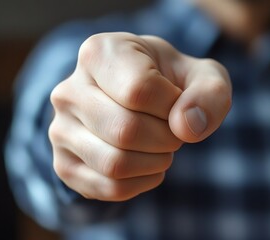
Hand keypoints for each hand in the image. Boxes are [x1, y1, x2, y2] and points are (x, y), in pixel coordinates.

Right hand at [49, 32, 231, 200]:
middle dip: (167, 139)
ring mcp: (60, 130)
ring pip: (115, 164)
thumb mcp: (201, 77)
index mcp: (98, 54)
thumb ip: (209, 93)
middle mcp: (69, 91)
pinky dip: (141, 183)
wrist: (133, 100)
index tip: (178, 102)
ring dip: (155, 163)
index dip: (173, 107)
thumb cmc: (167, 84)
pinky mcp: (63, 164)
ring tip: (161, 147)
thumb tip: (187, 127)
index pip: (139, 91)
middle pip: (126, 131)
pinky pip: (108, 188)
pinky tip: (147, 164)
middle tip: (173, 131)